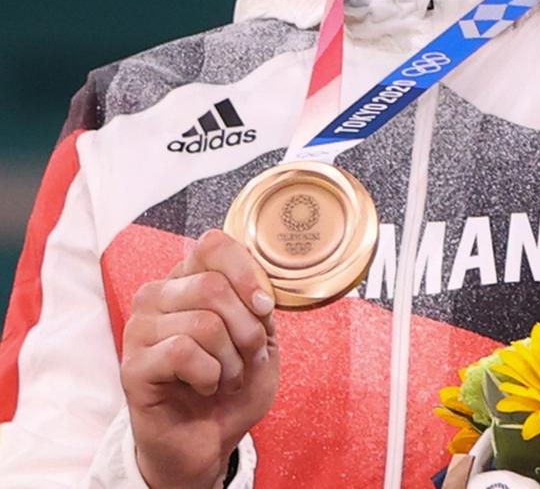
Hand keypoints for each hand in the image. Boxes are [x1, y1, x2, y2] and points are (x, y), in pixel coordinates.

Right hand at [122, 231, 279, 488]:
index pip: (212, 245)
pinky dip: (210, 374)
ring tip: (228, 376)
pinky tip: (205, 385)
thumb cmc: (232, 383)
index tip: (264, 307)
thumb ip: (258, 305)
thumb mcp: (261, 338)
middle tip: (250, 356)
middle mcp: (157, 297)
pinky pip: (182, 352)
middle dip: (248, 328)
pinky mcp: (132, 366)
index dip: (247, 272)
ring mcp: (139, 330)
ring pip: (203, 322)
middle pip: (213, 286)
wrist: (209, 437)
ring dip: (232, 358)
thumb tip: (260, 290)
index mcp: (187, 281)